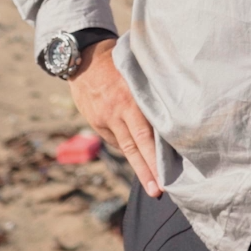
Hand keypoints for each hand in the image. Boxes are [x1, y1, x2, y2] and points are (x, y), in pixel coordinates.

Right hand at [68, 38, 162, 197]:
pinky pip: (114, 139)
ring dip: (139, 166)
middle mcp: (115, 113)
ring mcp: (103, 119)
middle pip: (134, 148)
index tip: (164, 179)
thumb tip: (168, 122)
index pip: (144, 136)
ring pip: (124, 147)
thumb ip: (148, 97)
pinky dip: (126, 147)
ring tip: (152, 186)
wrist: (83, 57)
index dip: (153, 159)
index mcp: (129, 100)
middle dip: (147, 172)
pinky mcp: (95, 122)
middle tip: (158, 193)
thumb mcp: (135, 75)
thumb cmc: (118, 63)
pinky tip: (137, 154)